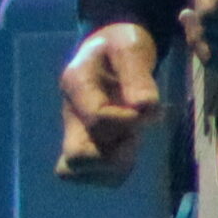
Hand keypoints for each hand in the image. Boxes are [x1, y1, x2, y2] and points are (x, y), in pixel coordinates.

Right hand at [56, 22, 158, 184]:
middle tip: (133, 136)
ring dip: (115, 164)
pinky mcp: (86, 143)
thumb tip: (146, 109)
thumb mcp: (132, 48)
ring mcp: (75, 131)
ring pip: (81, 171)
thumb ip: (138, 76)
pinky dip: (113, 170)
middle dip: (113, 154)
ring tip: (131, 142)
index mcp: (76, 84)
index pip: (98, 119)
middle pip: (77, 157)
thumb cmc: (122, 43)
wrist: (111, 47)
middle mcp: (70, 113)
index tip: (147, 109)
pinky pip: (92, 174)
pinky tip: (127, 148)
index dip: (127, 122)